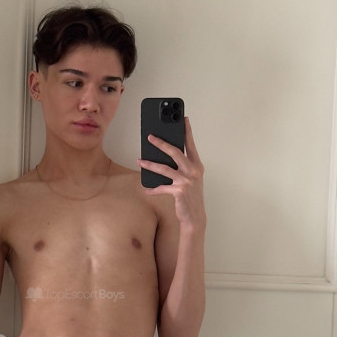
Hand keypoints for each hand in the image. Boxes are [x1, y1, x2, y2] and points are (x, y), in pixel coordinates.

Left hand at [138, 115, 205, 232]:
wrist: (195, 217)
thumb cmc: (191, 197)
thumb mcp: (190, 179)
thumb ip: (182, 167)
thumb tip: (165, 156)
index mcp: (197, 165)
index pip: (191, 145)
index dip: (187, 131)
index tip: (184, 119)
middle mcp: (193, 171)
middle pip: (175, 152)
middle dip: (161, 143)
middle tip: (150, 136)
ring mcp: (186, 180)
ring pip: (164, 168)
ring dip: (150, 164)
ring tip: (139, 161)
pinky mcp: (179, 191)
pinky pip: (162, 188)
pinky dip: (153, 189)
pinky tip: (146, 189)